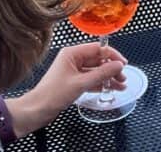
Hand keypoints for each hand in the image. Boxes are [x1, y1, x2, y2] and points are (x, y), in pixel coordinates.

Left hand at [5, 43, 127, 134]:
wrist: (37, 110)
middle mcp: (73, 59)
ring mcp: (74, 71)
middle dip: (111, 68)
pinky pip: (91, 80)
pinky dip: (101, 84)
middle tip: (123, 78)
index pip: (97, 48)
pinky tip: (111, 89)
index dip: (112, 55)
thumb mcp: (80, 83)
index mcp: (72, 53)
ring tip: (121, 85)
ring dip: (108, 77)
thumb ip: (101, 74)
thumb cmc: (53, 94)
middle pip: (98, 60)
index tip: (123, 64)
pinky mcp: (74, 82)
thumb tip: (118, 65)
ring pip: (96, 71)